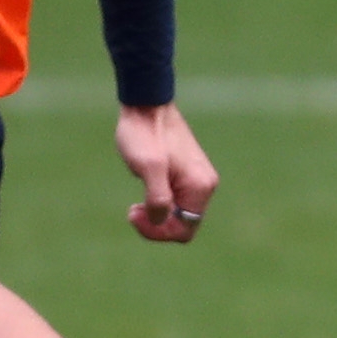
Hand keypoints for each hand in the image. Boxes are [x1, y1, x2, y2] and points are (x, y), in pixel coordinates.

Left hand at [117, 102, 216, 243]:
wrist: (146, 106)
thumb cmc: (145, 134)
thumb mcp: (149, 168)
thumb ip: (158, 197)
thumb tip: (162, 220)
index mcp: (200, 187)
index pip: (184, 230)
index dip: (158, 231)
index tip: (135, 213)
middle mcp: (204, 185)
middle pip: (183, 225)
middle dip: (157, 225)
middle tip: (132, 210)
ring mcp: (196, 179)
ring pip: (178, 215)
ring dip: (157, 215)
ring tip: (135, 206)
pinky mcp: (186, 174)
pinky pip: (176, 202)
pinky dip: (159, 204)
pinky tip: (142, 196)